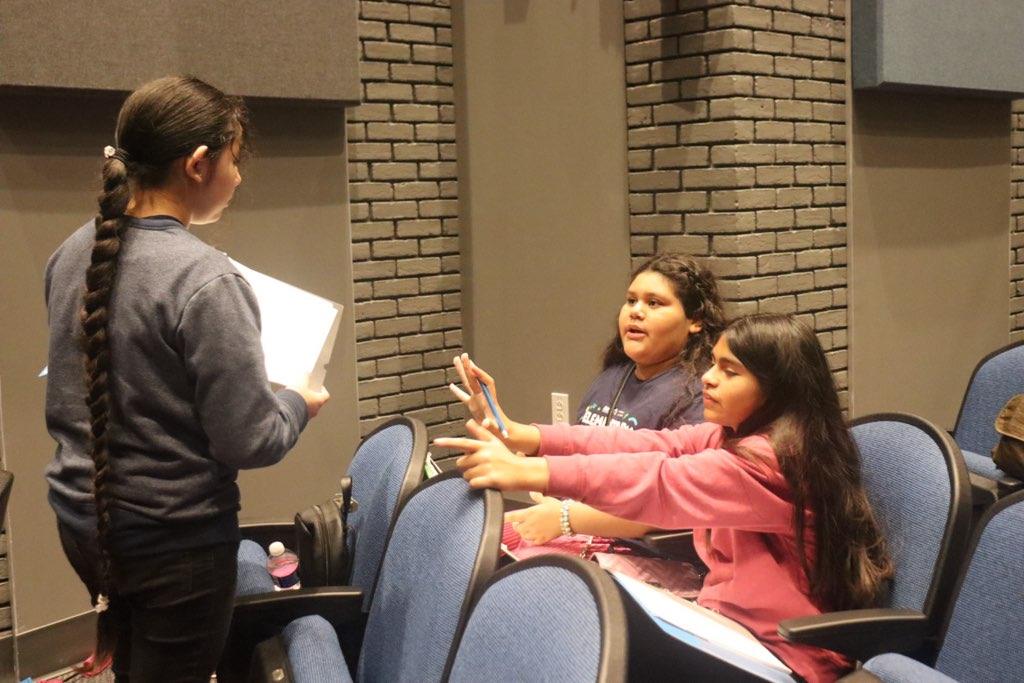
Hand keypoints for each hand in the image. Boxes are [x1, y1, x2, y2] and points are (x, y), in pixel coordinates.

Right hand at [287, 379, 330, 418]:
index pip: (325, 395)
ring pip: (308, 408)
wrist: (286, 411)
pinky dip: (297, 408)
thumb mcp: (301, 383)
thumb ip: (305, 378)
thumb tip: (306, 374)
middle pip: (316, 402)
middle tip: (306, 390)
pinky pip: (300, 413)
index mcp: (319, 401)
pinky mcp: (299, 420)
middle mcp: (315, 410)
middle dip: (311, 396)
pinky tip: (290, 403)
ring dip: (304, 402)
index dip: (322, 390)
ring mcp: (307, 416)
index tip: (318, 386)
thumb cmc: (297, 397)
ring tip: (296, 396)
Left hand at [434, 420, 548, 490]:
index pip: (463, 443)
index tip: (436, 442)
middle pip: (462, 464)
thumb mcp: (494, 443)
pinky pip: (473, 484)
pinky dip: (477, 485)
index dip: (448, 442)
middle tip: (480, 467)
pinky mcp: (491, 479)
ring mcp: (488, 467)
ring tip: (485, 474)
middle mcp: (485, 455)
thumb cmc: (507, 458)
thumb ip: (480, 433)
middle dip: (468, 467)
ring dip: (473, 477)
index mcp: (484, 446)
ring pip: (467, 475)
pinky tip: (485, 482)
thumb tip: (468, 422)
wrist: (522, 472)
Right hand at [448, 353, 541, 453]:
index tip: (473, 367)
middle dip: (469, 367)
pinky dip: (457, 391)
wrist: (502, 434)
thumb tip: (487, 424)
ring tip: (456, 360)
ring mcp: (477, 400)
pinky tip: (451, 385)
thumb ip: (491, 425)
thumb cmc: (500, 430)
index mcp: (489, 399)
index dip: (480, 374)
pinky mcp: (473, 406)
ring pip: (468, 383)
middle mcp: (482, 397)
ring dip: (462, 372)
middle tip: (463, 355)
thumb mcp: (495, 428)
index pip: (486, 382)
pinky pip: (463, 396)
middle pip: (475, 379)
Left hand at [505, 493, 564, 544]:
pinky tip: (535, 536)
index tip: (501, 518)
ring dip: (523, 533)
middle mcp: (530, 524)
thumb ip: (537, 497)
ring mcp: (535, 533)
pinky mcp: (542, 539)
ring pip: (523, 536)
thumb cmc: (558, 508)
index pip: (512, 516)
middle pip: (516, 528)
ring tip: (527, 529)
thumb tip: (532, 492)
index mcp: (529, 513)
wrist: (569, 518)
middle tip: (519, 523)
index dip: (504, 517)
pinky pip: (532, 542)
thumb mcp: (546, 499)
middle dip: (516, 526)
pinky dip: (532, 540)